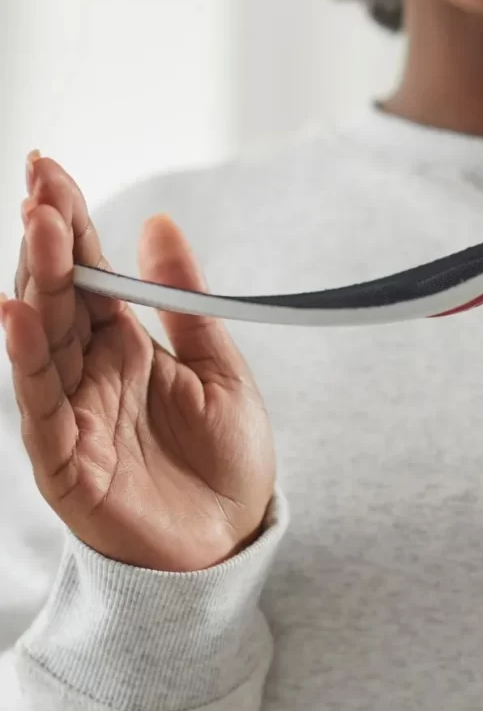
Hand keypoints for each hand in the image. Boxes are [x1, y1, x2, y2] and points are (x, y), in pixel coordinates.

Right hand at [0, 154, 274, 571]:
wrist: (233, 540)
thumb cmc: (227, 460)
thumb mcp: (219, 368)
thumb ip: (185, 302)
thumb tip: (159, 223)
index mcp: (125, 347)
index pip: (89, 273)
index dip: (72, 222)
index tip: (52, 170)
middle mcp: (90, 373)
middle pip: (59, 295)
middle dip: (49, 237)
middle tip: (41, 179)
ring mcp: (73, 414)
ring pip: (43, 338)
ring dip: (38, 280)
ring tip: (38, 224)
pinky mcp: (67, 461)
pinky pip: (39, 405)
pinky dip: (26, 359)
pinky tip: (18, 313)